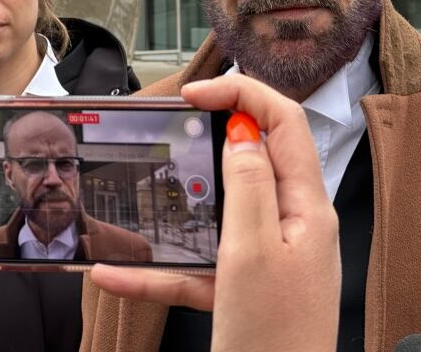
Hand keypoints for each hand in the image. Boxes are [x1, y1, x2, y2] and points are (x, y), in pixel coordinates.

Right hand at [90, 74, 339, 351]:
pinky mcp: (245, 286)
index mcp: (306, 205)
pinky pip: (201, 264)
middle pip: (254, 157)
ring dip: (179, 202)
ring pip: (221, 210)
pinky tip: (115, 271)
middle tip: (171, 126)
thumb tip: (244, 131)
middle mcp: (293, 222)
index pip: (284, 122)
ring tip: (143, 188)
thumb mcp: (254, 251)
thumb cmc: (274, 338)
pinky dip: (163, 265)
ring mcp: (269, 255)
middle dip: (212, 135)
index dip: (243, 93)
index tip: (195, 93)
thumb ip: (250, 184)